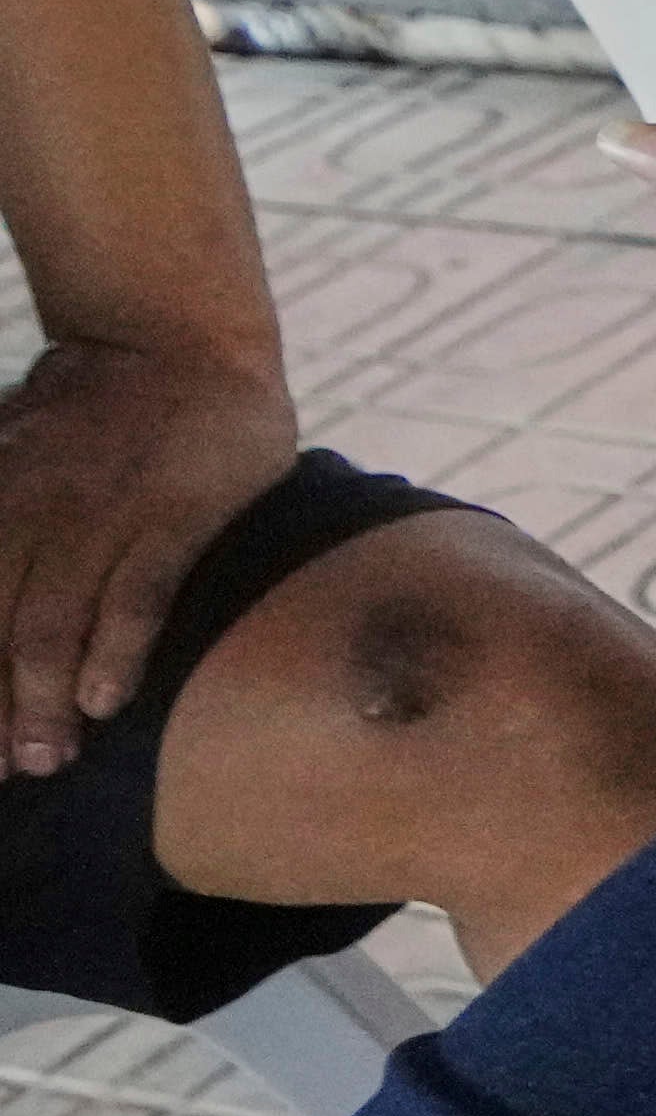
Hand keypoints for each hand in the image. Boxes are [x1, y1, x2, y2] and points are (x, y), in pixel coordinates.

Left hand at [0, 328, 298, 783]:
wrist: (178, 342)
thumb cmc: (95, 414)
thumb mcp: (12, 453)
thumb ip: (0, 515)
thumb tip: (2, 598)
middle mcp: (29, 511)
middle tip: (1, 773)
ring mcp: (102, 512)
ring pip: (52, 618)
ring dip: (41, 696)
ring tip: (48, 760)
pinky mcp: (175, 510)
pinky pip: (139, 588)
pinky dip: (117, 646)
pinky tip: (107, 700)